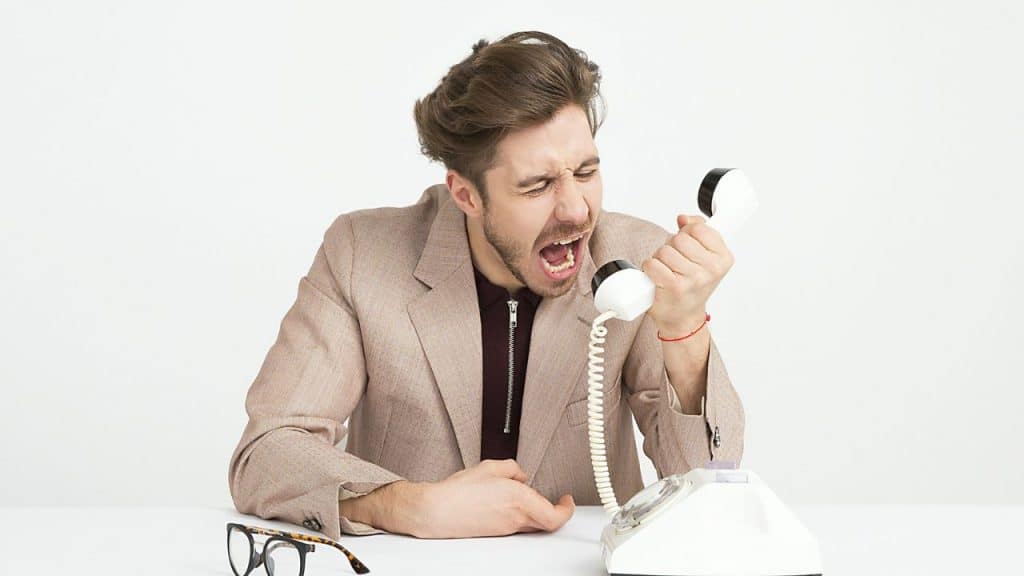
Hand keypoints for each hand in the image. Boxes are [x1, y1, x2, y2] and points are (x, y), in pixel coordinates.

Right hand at [410, 459, 574, 537]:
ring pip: (532, 523)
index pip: (555, 515)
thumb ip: (513, 468)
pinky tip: (507, 502)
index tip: (567, 500)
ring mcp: (506, 528)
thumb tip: (521, 475)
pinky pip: (517, 524)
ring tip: (526, 496)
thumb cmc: (459, 492)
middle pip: (547, 522)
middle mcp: (516, 518)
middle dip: (554, 510)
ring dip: (536, 511)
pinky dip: (520, 514)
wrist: (438, 511)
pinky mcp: (496, 532)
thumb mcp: (490, 467)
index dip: (567, 509)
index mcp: (520, 500)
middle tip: (556, 500)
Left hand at [641, 214, 733, 334]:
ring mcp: (693, 279)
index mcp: (723, 258)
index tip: (689, 245)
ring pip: (664, 251)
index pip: (699, 228)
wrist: (683, 317)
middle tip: (675, 262)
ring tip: (667, 271)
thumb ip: (698, 230)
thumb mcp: (705, 257)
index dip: (688, 233)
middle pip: (679, 239)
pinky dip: (650, 268)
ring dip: (660, 259)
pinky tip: (658, 277)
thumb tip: (683, 218)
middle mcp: (711, 269)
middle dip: (672, 247)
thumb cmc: (692, 285)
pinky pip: (653, 264)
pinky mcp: (673, 287)